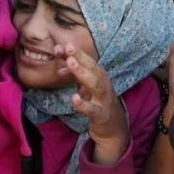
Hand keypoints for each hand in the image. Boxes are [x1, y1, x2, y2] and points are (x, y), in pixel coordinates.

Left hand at [56, 43, 128, 163]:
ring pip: (95, 85)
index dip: (78, 53)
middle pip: (94, 69)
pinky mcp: (102, 116)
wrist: (114, 128)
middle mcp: (104, 86)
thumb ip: (74, 76)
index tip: (65, 45)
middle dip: (81, 58)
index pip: (89, 62)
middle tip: (68, 48)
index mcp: (100, 78)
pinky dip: (84, 104)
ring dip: (83, 73)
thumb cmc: (98, 103)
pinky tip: (74, 98)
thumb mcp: (86, 88)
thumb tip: (59, 66)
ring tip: (70, 63)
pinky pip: (93, 110)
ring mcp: (104, 101)